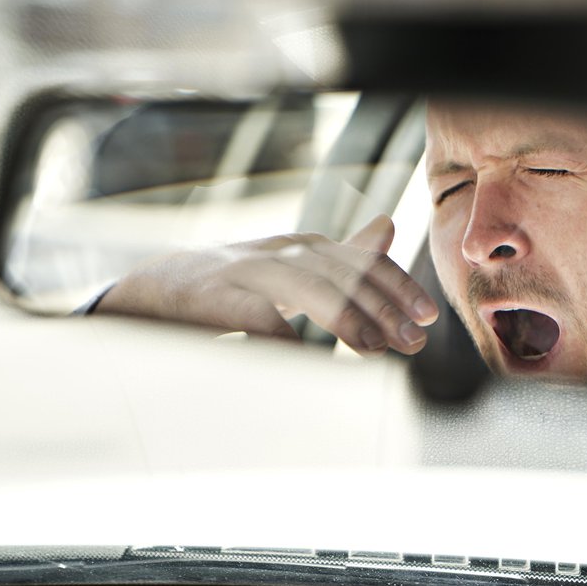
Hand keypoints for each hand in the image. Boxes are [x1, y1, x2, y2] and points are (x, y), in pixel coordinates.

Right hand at [95, 215, 438, 354]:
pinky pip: (254, 315)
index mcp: (300, 248)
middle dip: (383, 307)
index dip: (397, 286)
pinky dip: (283, 335)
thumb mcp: (292, 263)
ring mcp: (245, 272)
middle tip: (412, 341)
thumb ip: (340, 253)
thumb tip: (388, 227)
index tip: (428, 316)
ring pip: (305, 286)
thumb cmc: (235, 283)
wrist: (158, 288)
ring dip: (346, 317)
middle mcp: (278, 252)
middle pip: (341, 273)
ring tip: (375, 348)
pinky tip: (306, 358)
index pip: (360, 260)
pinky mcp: (213, 297)